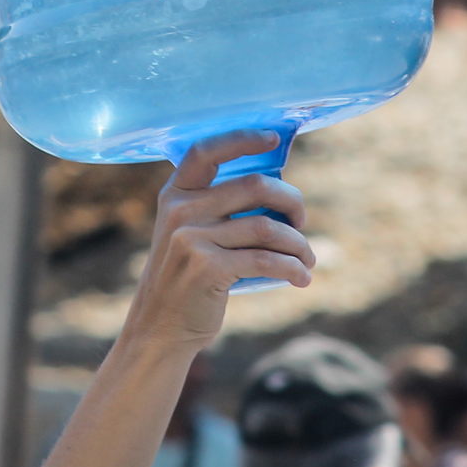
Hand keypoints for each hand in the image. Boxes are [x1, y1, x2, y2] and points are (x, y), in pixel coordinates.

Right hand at [122, 130, 314, 352]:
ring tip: (307, 258)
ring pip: (266, 227)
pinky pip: (266, 260)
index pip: (207, 151)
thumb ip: (214, 209)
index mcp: (175, 195)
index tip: (273, 138)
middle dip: (291, 201)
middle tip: (301, 222)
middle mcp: (180, 211)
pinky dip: (292, 268)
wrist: (160, 329)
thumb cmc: (185, 278)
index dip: (242, 138)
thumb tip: (276, 191)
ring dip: (298, 244)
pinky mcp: (208, 269)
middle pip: (254, 185)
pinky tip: (301, 278)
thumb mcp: (185, 234)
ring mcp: (191, 239)